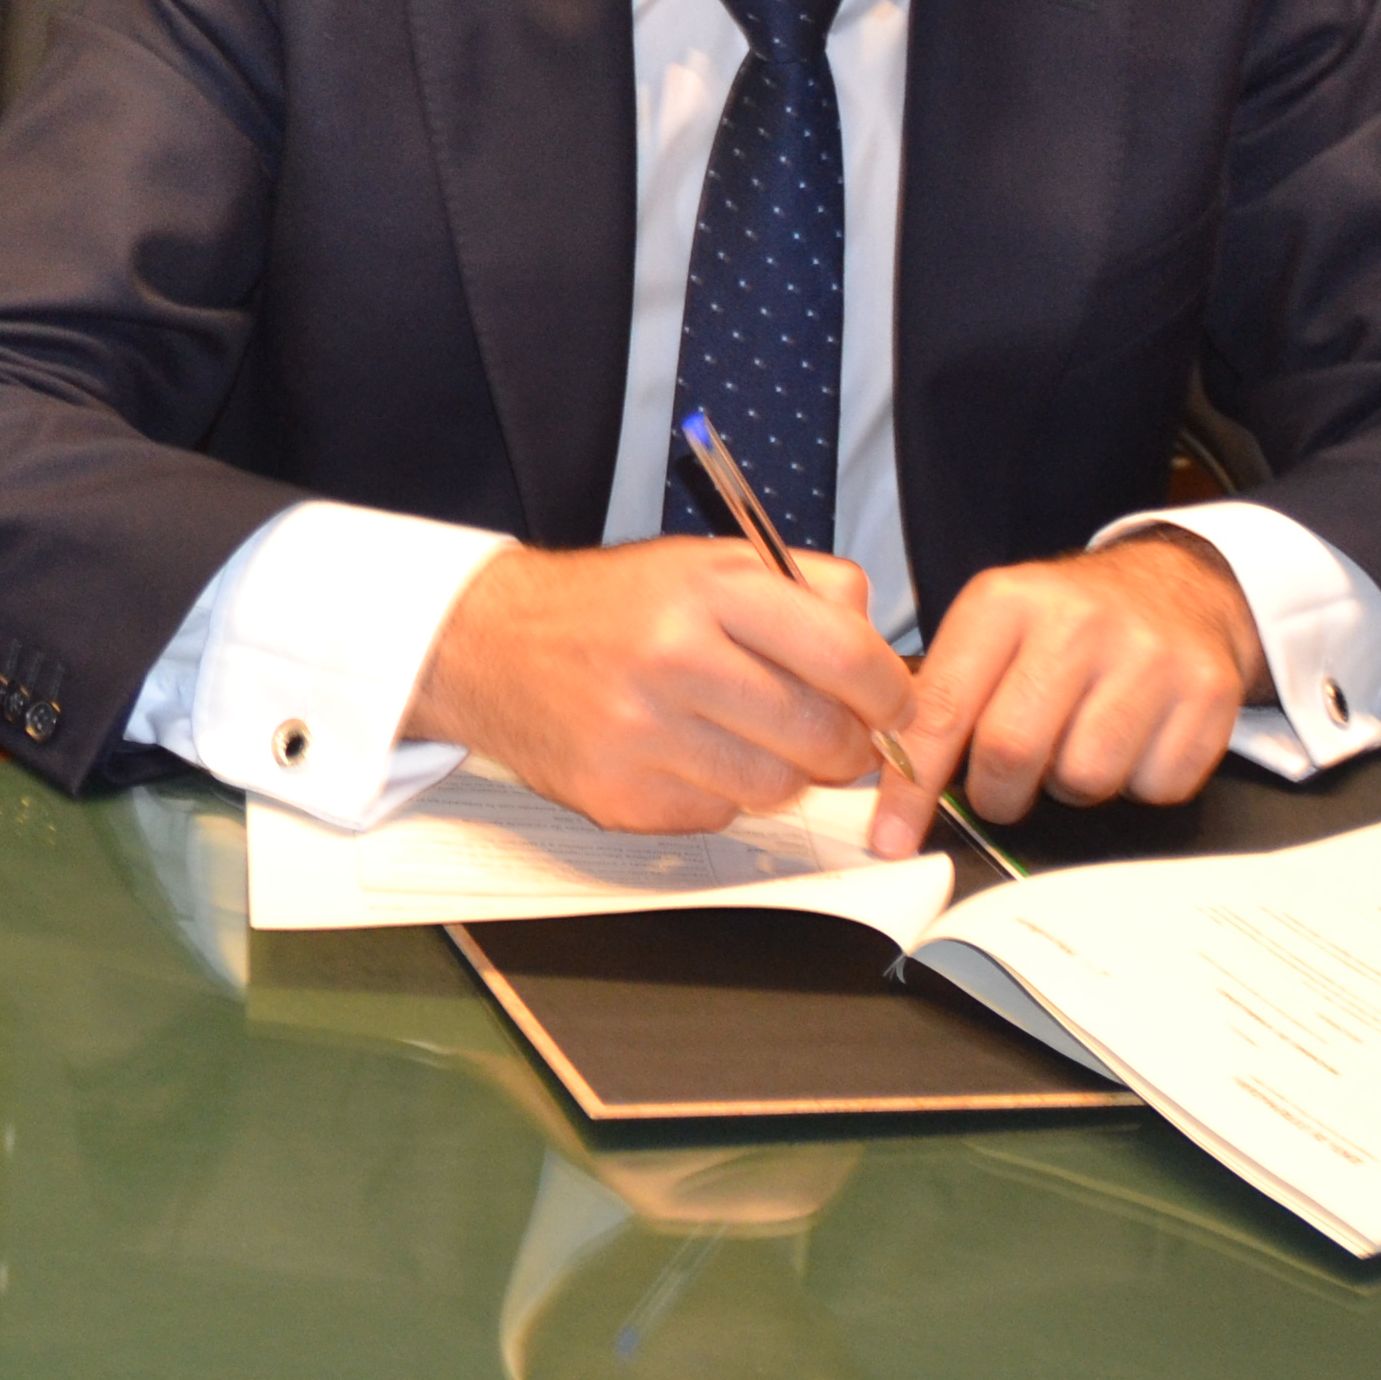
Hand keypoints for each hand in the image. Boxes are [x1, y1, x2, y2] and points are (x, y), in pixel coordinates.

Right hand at [407, 538, 912, 833]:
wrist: (488, 645)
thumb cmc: (612, 605)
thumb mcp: (708, 562)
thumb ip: (806, 592)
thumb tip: (881, 660)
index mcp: (707, 591)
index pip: (845, 656)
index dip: (890, 694)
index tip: (892, 706)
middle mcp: (674, 660)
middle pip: (821, 737)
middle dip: (846, 746)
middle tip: (834, 736)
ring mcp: (642, 735)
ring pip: (776, 789)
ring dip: (782, 774)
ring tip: (749, 739)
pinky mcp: (619, 797)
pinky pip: (718, 817)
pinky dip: (720, 795)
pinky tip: (686, 756)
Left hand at [866, 532, 1263, 855]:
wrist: (1178, 588)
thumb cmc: (1066, 625)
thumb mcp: (993, 629)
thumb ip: (942, 695)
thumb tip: (892, 781)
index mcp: (1005, 602)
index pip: (942, 709)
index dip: (912, 785)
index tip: (891, 837)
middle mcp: (1077, 622)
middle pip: (1011, 752)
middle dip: (998, 794)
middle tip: (1004, 787)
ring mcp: (1149, 656)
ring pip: (1085, 779)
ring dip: (1070, 786)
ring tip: (1076, 744)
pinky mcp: (1207, 692)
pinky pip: (1153, 787)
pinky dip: (1135, 784)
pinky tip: (1132, 740)